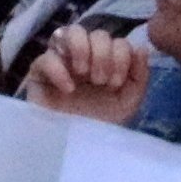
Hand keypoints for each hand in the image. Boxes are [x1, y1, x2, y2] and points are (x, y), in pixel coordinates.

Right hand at [20, 24, 152, 124]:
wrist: (76, 149)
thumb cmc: (101, 124)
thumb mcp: (127, 103)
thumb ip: (139, 76)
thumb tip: (141, 48)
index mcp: (107, 62)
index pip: (117, 40)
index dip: (120, 55)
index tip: (116, 83)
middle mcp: (84, 57)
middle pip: (96, 33)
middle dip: (103, 55)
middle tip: (100, 81)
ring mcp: (61, 62)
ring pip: (69, 32)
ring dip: (82, 49)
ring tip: (83, 75)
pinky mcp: (38, 74)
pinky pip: (45, 57)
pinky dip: (59, 69)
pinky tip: (68, 89)